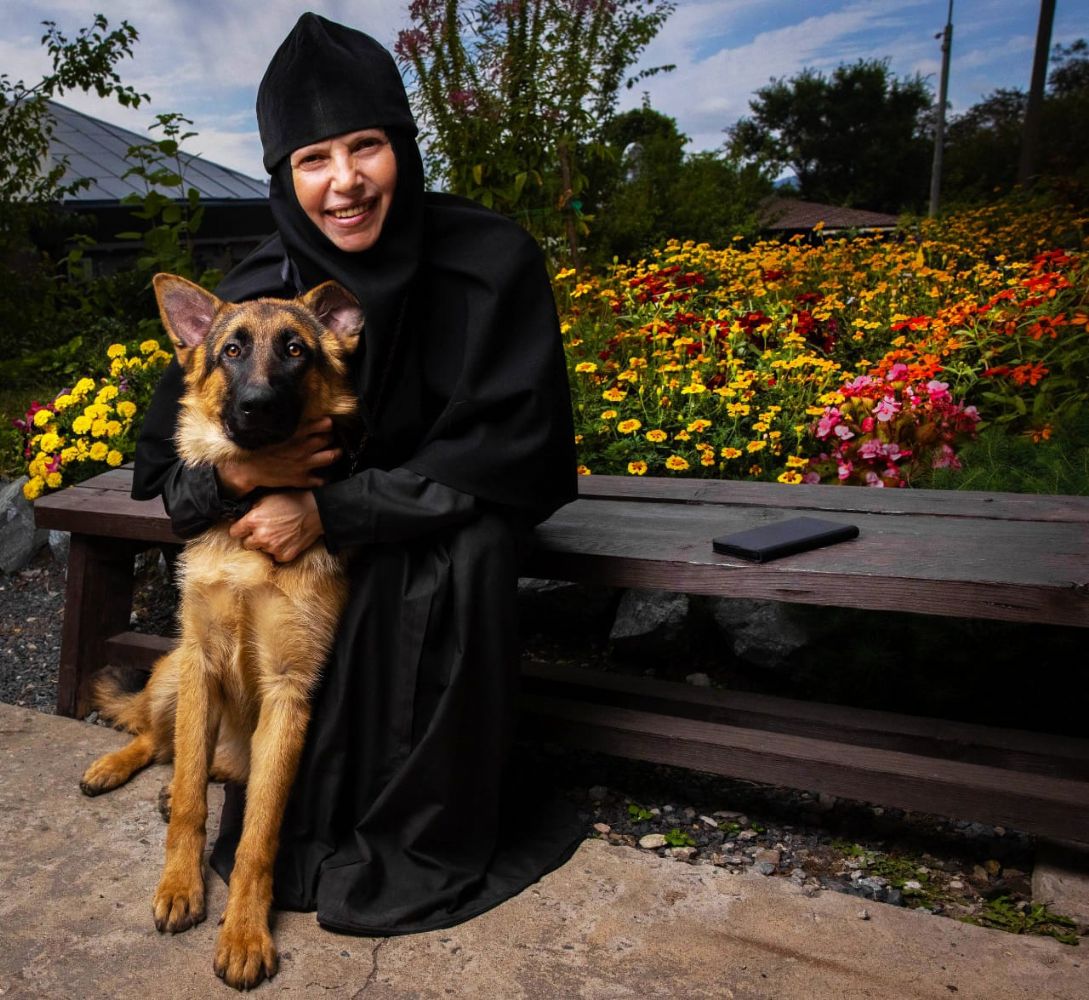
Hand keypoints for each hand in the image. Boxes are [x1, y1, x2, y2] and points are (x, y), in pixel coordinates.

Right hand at [218, 417, 340, 495]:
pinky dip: (322, 478)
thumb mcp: (272, 429)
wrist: (245, 468)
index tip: (327, 424)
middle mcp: (303, 447)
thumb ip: (289, 424)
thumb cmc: (256, 446)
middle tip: (329, 438)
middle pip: (328, 439)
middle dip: (330, 438)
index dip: (327, 424)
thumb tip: (298, 414)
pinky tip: (322, 475)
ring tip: (335, 452)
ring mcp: (303, 464)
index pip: (324, 425)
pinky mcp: (299, 479)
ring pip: (330, 457)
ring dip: (335, 453)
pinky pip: (319, 480)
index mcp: (296, 433)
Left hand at [228, 492, 322, 562]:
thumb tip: (241, 517)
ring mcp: (272, 548)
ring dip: (266, 544)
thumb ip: (251, 509)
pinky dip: (279, 550)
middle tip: (264, 531)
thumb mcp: (267, 498)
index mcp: (253, 521)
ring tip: (279, 533)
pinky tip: (286, 540)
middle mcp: (260, 536)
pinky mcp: (284, 555)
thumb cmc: (291, 501)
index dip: (239, 529)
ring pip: (261, 550)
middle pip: (246, 544)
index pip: (234, 532)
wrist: (314, 511)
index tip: (245, 528)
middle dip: (252, 538)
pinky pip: (275, 556)